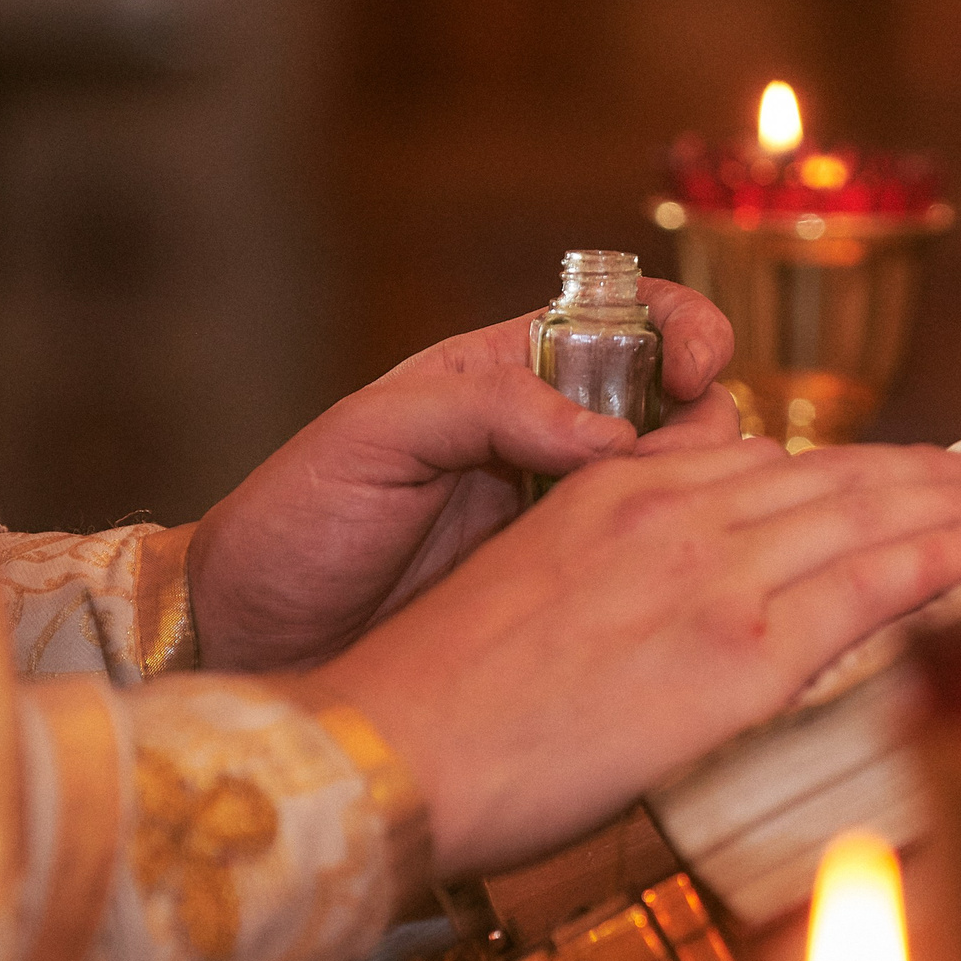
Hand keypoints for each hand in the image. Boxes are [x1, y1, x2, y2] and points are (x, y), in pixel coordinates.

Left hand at [187, 282, 738, 670]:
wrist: (253, 637)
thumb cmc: (294, 521)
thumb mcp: (372, 435)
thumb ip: (484, 407)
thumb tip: (607, 436)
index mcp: (511, 374)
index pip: (632, 323)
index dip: (685, 331)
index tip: (698, 368)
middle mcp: (554, 441)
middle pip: (682, 410)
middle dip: (708, 428)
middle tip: (671, 474)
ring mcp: (565, 521)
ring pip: (679, 494)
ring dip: (701, 502)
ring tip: (667, 535)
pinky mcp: (567, 597)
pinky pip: (647, 571)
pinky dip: (677, 569)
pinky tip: (669, 587)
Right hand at [319, 442, 960, 877]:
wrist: (395, 750)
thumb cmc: (446, 696)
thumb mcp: (536, 577)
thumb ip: (621, 551)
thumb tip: (688, 563)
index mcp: (625, 493)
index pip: (772, 465)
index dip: (854, 468)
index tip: (907, 471)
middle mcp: (678, 513)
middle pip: (833, 478)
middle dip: (924, 475)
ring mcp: (713, 576)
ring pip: (864, 517)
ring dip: (953, 504)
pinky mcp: (737, 652)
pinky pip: (863, 589)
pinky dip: (937, 557)